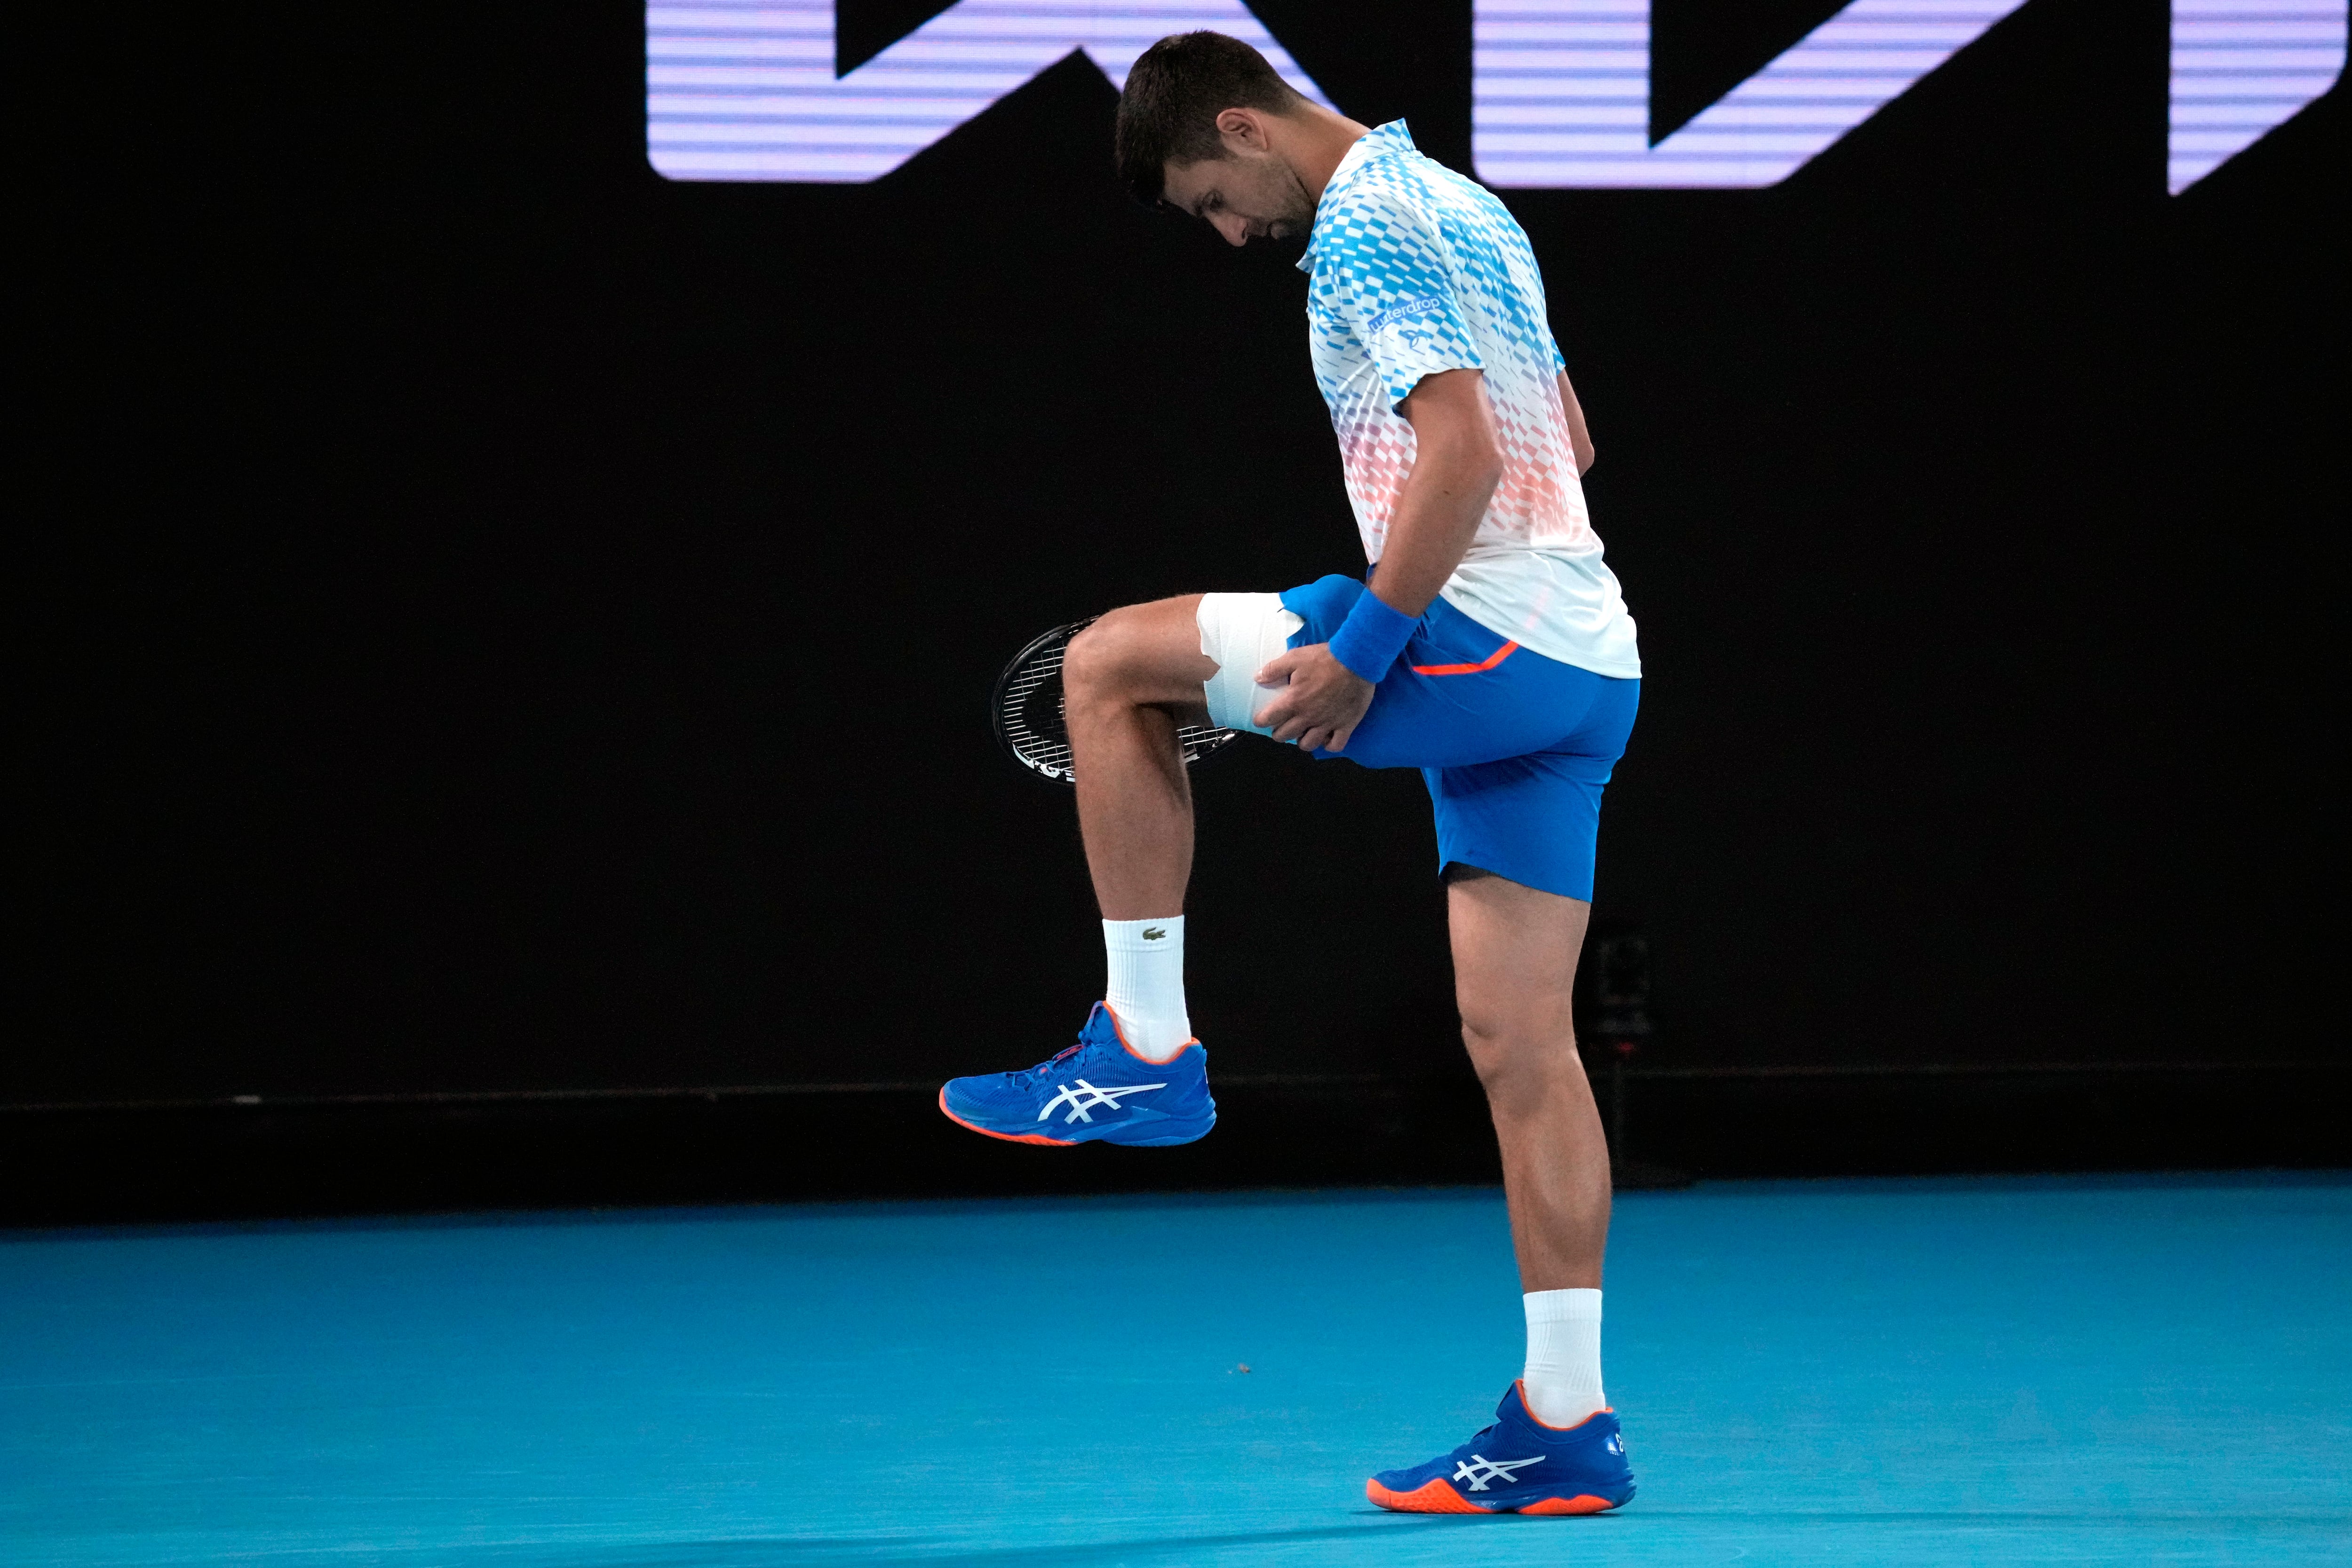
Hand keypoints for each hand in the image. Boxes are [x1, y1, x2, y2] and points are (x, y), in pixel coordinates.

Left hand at [1251, 643, 1375, 753]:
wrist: (1357, 660)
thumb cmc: (1324, 658)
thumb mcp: (1295, 657)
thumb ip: (1274, 669)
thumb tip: (1257, 678)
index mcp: (1293, 701)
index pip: (1269, 719)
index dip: (1261, 721)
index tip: (1260, 720)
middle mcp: (1308, 717)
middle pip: (1285, 735)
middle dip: (1278, 733)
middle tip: (1280, 726)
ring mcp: (1328, 723)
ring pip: (1308, 745)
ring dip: (1301, 741)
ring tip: (1302, 733)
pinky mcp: (1346, 725)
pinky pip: (1335, 745)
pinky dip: (1328, 745)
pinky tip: (1325, 737)